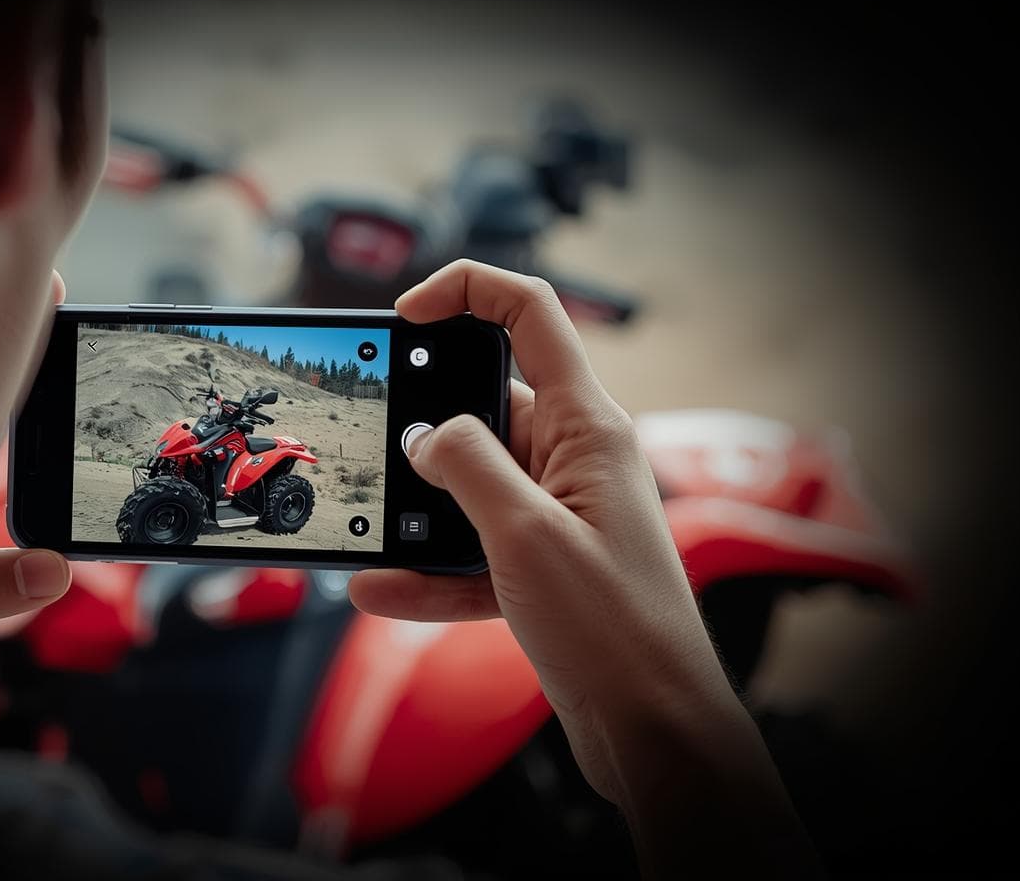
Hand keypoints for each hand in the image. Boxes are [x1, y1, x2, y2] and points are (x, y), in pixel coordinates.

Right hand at [350, 260, 816, 875]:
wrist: (652, 729)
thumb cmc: (613, 628)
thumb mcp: (525, 533)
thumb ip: (466, 466)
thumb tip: (423, 432)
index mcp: (588, 426)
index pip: (530, 314)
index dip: (465, 291)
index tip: (405, 314)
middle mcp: (575, 457)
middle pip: (484, 404)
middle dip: (423, 428)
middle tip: (372, 450)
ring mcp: (558, 512)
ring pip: (469, 486)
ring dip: (419, 512)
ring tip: (367, 537)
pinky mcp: (543, 565)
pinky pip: (471, 550)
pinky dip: (429, 569)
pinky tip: (380, 589)